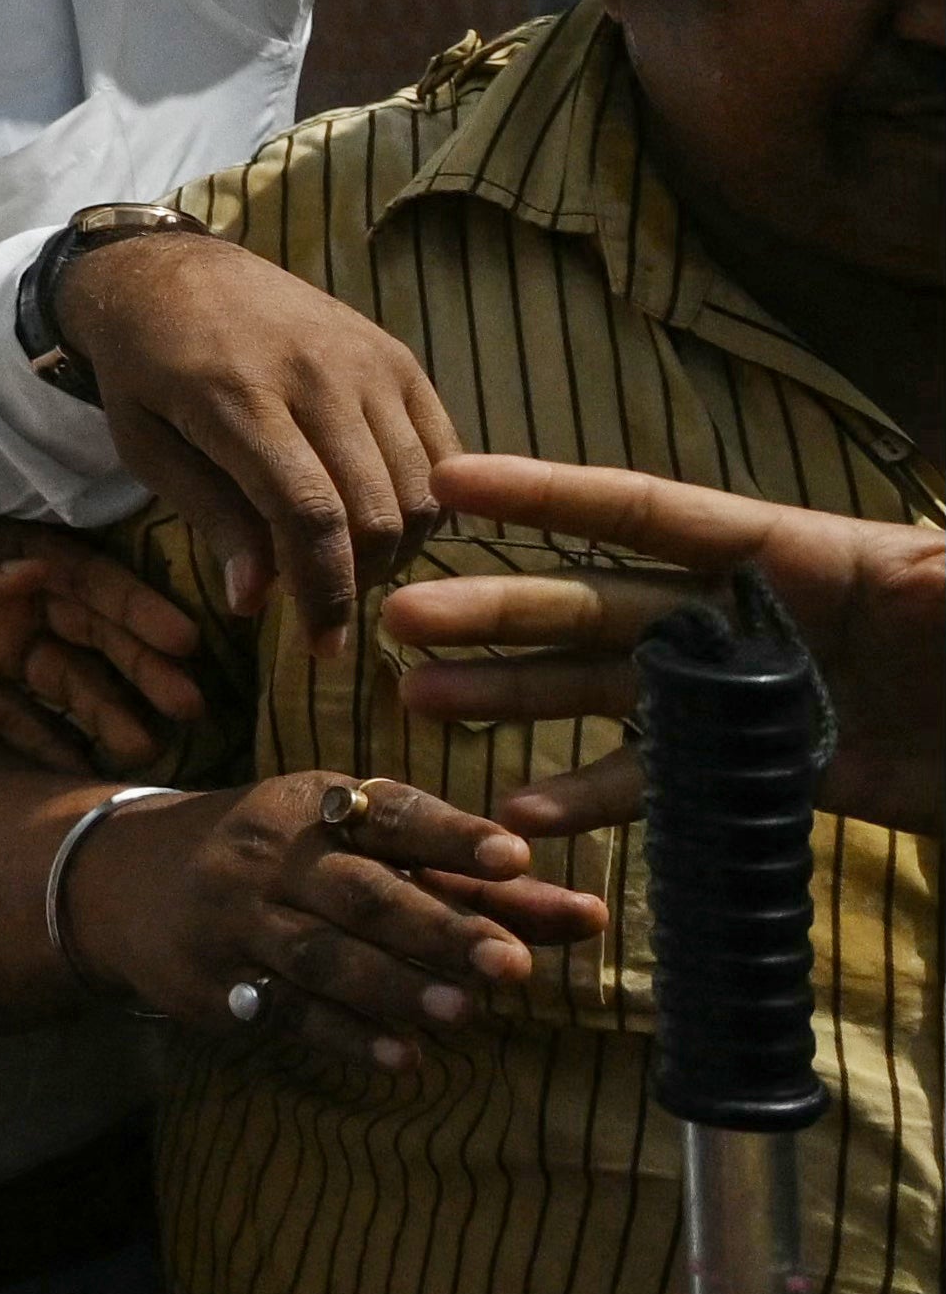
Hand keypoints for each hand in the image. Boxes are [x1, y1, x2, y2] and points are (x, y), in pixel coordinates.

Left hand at [0, 482, 209, 778]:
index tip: (176, 639)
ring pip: (61, 682)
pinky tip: (81, 771)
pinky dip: (48, 743)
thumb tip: (31, 569)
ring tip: (144, 747)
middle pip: (85, 635)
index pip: (76, 578)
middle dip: (138, 667)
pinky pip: (10, 720)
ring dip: (106, 711)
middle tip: (186, 706)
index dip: (129, 606)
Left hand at [48, 224, 457, 621]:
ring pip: (421, 488)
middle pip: (377, 510)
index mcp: (241, 399)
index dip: (325, 593)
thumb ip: (211, 518)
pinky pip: (444, 449)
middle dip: (362, 581)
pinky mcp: (398, 355)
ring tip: (352, 567)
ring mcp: (367, 361)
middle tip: (329, 607)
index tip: (322, 646)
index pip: (310, 515)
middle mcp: (317, 375)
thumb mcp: (146, 447)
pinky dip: (428, 501)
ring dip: (398, 548)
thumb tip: (257, 601)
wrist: (168, 272)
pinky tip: (385, 521)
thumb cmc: (144, 370)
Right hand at [61, 766, 604, 1078]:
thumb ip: (469, 881)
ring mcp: (234, 920)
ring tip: (465, 1013)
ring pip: (321, 956)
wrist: (121, 881)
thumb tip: (588, 915)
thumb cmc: (278, 857)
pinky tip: (402, 1058)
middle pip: (360, 892)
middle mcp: (269, 855)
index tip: (515, 853)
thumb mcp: (356, 846)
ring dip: (395, 986)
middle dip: (438, 927)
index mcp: (312, 806)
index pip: (389, 813)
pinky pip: (284, 1012)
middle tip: (513, 963)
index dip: (451, 833)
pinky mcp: (212, 982)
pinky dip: (346, 1037)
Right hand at [385, 446, 945, 837]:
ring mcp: (741, 700)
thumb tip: (933, 562)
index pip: (650, 514)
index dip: (550, 497)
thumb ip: (942, 576)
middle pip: (600, 604)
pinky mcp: (757, 773)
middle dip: (498, 610)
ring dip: (511, 696)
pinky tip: (524, 812)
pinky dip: (590, 798)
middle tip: (401, 616)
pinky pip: (657, 781)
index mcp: (788, 556)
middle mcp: (742, 621)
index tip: (452, 481)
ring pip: (602, 691)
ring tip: (422, 702)